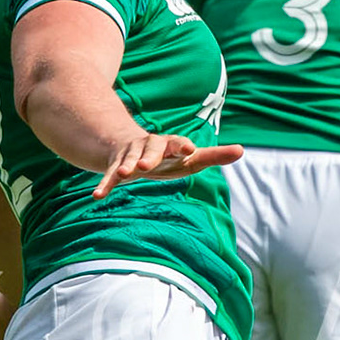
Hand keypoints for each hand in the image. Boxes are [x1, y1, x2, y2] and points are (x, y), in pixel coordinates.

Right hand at [94, 133, 242, 197]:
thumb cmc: (169, 156)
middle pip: (150, 149)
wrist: (131, 146)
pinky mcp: (116, 166)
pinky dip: (104, 185)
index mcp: (170, 145)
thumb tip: (241, 149)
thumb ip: (214, 155)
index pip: (178, 143)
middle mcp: (149, 147)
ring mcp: (131, 155)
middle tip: (146, 166)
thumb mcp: (190, 157)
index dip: (182, 146)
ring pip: (127, 160)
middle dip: (149, 156)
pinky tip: (98, 196)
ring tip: (123, 175)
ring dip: (125, 167)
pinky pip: (109, 176)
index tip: (189, 149)